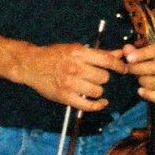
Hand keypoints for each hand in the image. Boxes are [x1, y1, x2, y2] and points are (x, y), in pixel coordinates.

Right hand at [12, 42, 126, 111]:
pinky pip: (88, 105)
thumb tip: (119, 53)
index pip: (107, 60)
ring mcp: (69, 83)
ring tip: (91, 86)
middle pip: (104, 77)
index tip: (123, 69)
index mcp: (78, 53)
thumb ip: (97, 53)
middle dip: (104, 78)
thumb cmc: (54, 55)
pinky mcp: (65, 97)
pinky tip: (101, 102)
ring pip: (98, 91)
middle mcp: (74, 68)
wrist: (31, 64)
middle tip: (97, 77)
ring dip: (98, 90)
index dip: (119, 66)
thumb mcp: (75, 49)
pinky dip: (98, 105)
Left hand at [124, 36, 154, 102]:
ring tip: (136, 77)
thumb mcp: (145, 45)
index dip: (143, 54)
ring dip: (142, 81)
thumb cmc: (153, 51)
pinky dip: (150, 95)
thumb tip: (127, 50)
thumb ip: (135, 47)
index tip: (129, 58)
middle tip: (127, 69)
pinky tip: (140, 91)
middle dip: (138, 69)